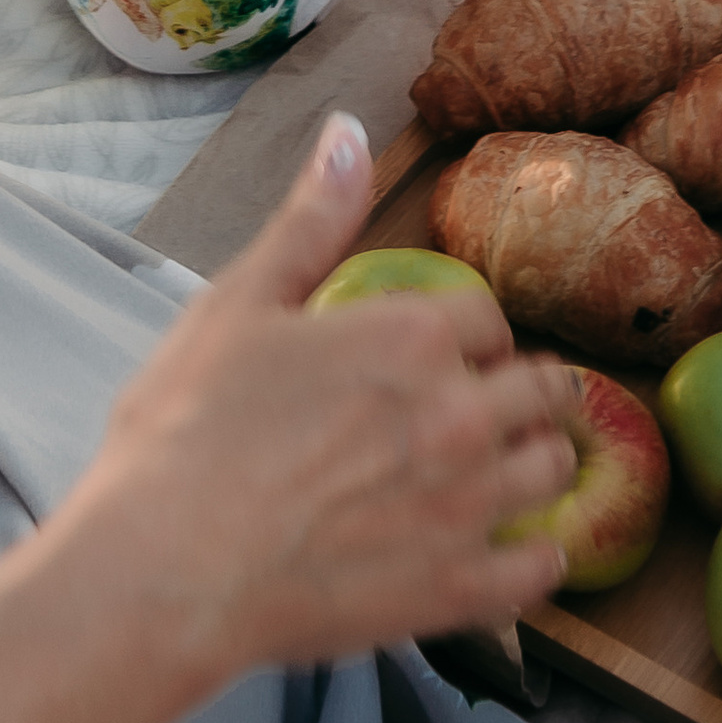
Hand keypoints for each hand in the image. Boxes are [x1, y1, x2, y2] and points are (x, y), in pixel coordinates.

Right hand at [62, 116, 573, 687]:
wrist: (166, 565)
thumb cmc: (186, 427)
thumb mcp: (239, 301)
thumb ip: (310, 218)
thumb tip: (350, 132)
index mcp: (412, 336)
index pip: (485, 313)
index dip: (468, 329)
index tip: (448, 348)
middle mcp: (460, 414)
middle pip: (544, 389)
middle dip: (523, 389)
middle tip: (488, 406)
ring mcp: (468, 508)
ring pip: (555, 471)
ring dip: (537, 462)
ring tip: (503, 470)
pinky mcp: (460, 591)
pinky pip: (543, 570)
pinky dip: (535, 557)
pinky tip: (504, 550)